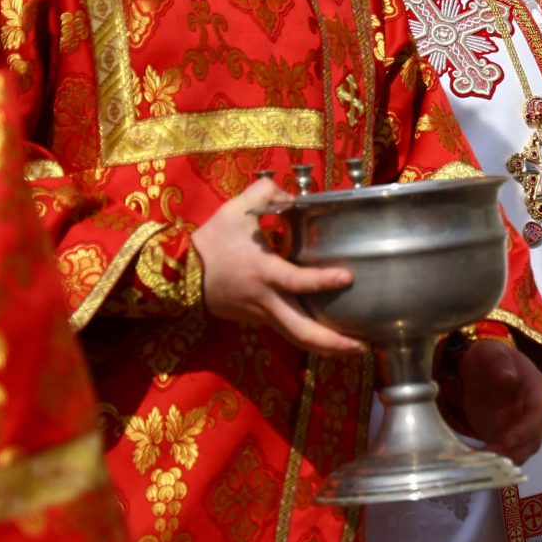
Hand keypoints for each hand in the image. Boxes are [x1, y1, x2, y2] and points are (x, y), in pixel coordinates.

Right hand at [196, 178, 362, 355]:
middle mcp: (265, 300)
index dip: (322, 280)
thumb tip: (291, 195)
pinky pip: (286, 330)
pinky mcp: (257, 320)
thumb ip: (266, 193)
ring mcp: (260, 315)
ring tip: (354, 348)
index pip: (296, 280)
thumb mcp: (236, 208)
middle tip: (361, 346)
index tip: (347, 278)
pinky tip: (328, 335)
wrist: (180, 273)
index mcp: (263, 271)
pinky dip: (308, 336)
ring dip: (324, 347)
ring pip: (295, 337)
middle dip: (332, 343)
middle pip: (301, 331)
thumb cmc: (212, 240)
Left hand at [456, 340, 541, 462]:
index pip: (538, 413)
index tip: (507, 440)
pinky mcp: (508, 437)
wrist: (480, 370)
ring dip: (507, 459)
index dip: (526, 429)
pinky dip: (496, 460)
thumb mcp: (490, 352)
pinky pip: (508, 454)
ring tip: (483, 460)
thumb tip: (508, 378)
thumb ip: (499, 361)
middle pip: (535, 438)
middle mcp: (534, 411)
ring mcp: (522, 426)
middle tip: (491, 455)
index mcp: (535, 388)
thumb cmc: (488, 358)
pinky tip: (478, 460)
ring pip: (524, 450)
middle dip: (517, 450)